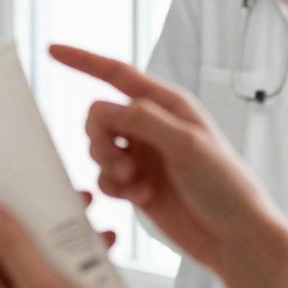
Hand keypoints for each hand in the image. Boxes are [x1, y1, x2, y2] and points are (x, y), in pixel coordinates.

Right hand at [49, 44, 287, 273]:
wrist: (235, 237)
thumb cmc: (226, 186)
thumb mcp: (187, 144)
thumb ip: (142, 120)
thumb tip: (102, 108)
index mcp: (167, 105)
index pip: (117, 74)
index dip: (83, 61)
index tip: (52, 50)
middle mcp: (152, 126)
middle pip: (98, 117)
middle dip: (100, 138)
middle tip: (119, 162)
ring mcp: (143, 156)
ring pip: (97, 149)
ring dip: (108, 166)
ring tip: (134, 183)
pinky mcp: (136, 185)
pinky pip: (105, 178)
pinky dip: (115, 188)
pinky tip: (141, 197)